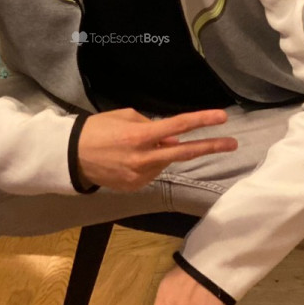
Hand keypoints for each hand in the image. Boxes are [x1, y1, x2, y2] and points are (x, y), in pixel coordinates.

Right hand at [76, 108, 236, 192]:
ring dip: (163, 152)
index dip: (201, 121)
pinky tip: (129, 158)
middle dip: (210, 147)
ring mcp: (140, 175)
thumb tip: (173, 139)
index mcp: (140, 136)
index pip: (178, 127)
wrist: (70, 156)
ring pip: (165, 162)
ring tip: (137, 145)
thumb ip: (151, 126)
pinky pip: (152, 172)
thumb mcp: (124, 118)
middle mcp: (143, 158)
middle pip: (185, 153)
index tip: (222, 117)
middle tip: (233, 143)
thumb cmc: (97, 129)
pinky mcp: (135, 187)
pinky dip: (150, 163)